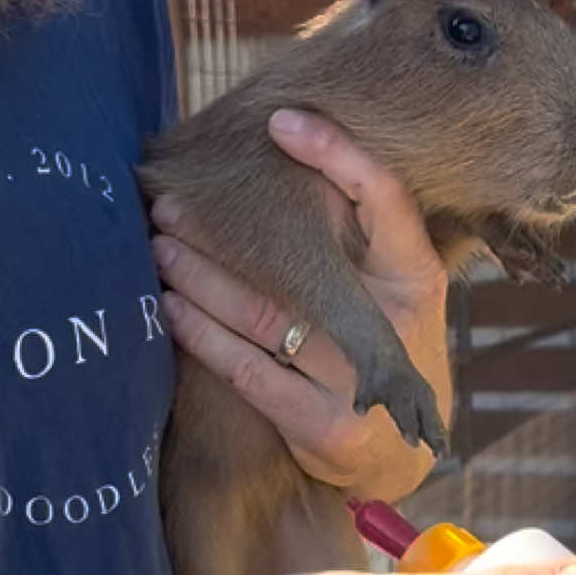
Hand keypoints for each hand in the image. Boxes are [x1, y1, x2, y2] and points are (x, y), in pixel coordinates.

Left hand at [150, 109, 451, 503]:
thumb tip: (287, 147)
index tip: (280, 122)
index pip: (386, 198)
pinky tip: (171, 309)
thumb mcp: (394, 288)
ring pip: (263, 317)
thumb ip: (360, 234)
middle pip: (301, 264)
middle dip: (226, 232)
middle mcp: (394, 328)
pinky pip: (248, 372)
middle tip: (172, 202)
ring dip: (200, 279)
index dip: (337, 154)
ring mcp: (360, 383)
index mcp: (417, 278)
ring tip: (159, 249)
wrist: (399, 452)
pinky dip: (202, 337)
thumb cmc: (384, 345)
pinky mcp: (327, 428)